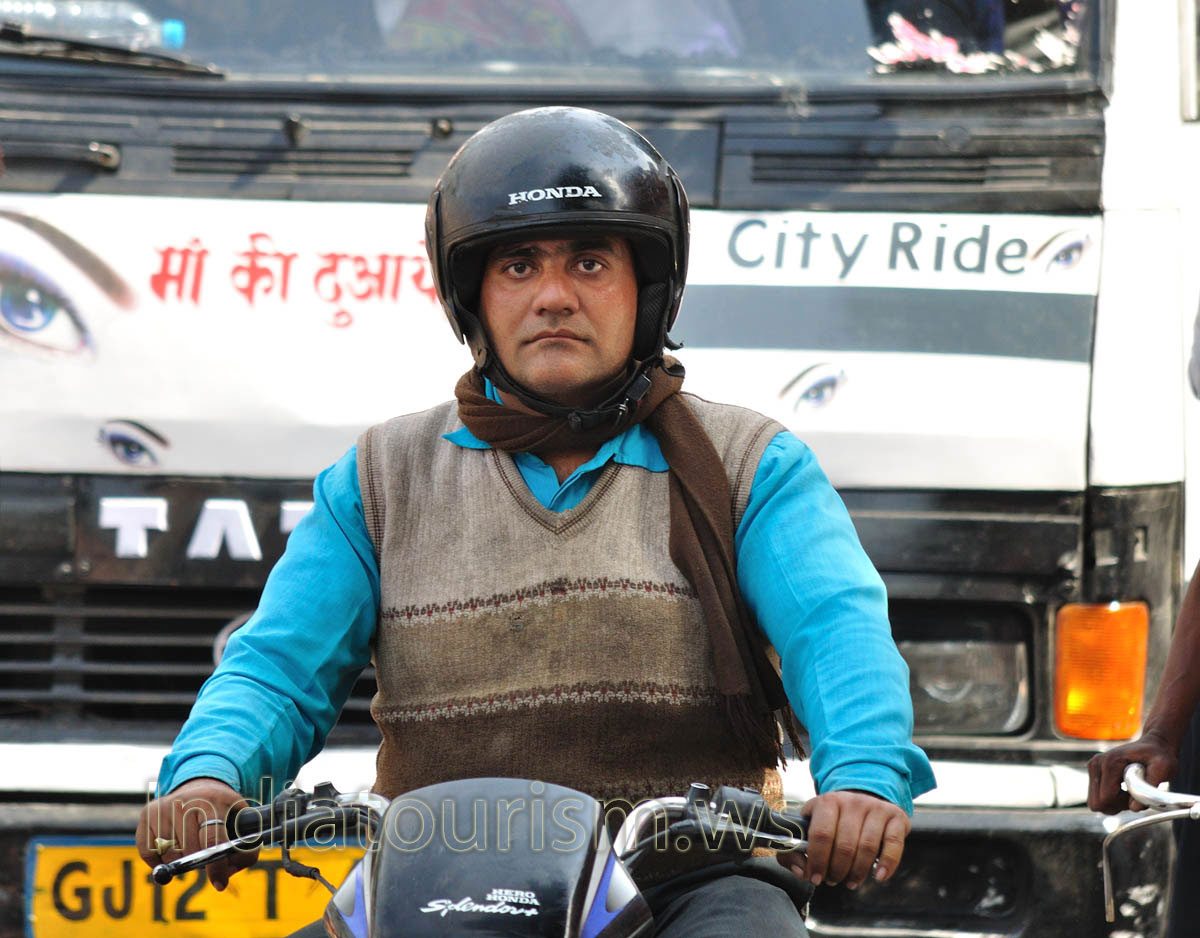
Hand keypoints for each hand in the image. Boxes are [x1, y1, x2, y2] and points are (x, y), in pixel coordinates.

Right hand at [135, 777, 259, 889]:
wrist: (201, 787)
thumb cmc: (224, 812)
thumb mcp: (243, 822)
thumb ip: (246, 851)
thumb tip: (224, 878)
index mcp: (213, 802)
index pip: (212, 842)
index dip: (216, 867)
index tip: (219, 884)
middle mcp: (185, 802)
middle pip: (189, 852)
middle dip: (200, 862)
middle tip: (206, 857)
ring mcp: (164, 807)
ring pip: (169, 855)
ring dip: (181, 861)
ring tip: (191, 847)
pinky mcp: (148, 814)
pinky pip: (148, 852)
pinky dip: (159, 861)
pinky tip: (172, 851)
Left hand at [776, 790, 909, 889]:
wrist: (863, 796)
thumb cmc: (834, 819)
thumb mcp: (811, 824)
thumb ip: (796, 849)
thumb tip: (801, 872)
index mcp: (827, 802)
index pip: (821, 834)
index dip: (817, 861)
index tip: (815, 877)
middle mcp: (852, 801)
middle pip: (844, 845)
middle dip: (837, 870)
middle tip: (833, 880)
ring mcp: (875, 808)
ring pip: (867, 847)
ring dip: (857, 872)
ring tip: (851, 882)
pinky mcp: (895, 817)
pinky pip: (893, 844)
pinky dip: (887, 864)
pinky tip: (878, 877)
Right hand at [1087, 734, 1178, 813]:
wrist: (1155, 745)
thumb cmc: (1161, 756)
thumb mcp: (1163, 768)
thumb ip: (1149, 788)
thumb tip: (1133, 808)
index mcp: (1110, 762)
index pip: (1106, 798)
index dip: (1124, 804)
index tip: (1140, 796)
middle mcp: (1096, 763)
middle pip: (1097, 803)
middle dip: (1117, 806)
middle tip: (1135, 798)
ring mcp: (1093, 767)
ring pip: (1095, 802)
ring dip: (1115, 804)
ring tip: (1132, 794)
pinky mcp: (1094, 772)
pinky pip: (1097, 797)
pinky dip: (1112, 800)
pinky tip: (1125, 791)